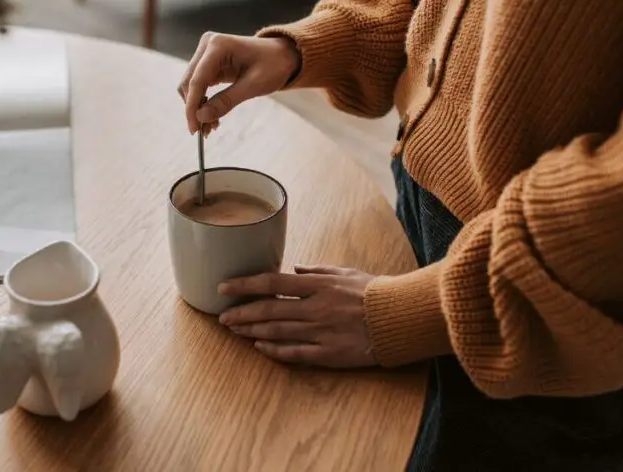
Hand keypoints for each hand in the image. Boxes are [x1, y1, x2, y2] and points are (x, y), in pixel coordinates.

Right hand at [178, 32, 300, 134]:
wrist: (282, 55)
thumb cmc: (273, 65)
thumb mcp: (253, 85)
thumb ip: (226, 101)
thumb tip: (201, 117)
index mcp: (218, 45)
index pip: (197, 80)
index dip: (192, 107)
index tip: (194, 129)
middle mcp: (208, 45)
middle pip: (189, 82)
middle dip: (194, 109)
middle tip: (203, 132)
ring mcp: (206, 53)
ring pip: (191, 85)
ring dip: (197, 107)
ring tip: (211, 126)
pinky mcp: (208, 63)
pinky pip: (199, 85)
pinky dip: (203, 102)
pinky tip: (213, 116)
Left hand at [217, 264, 377, 367]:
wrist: (401, 317)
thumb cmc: (374, 292)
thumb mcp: (345, 272)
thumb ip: (317, 271)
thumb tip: (294, 269)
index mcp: (319, 285)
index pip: (272, 283)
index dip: (244, 285)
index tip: (224, 287)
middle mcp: (316, 308)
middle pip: (269, 311)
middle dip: (241, 313)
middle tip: (221, 316)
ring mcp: (322, 332)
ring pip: (278, 332)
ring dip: (252, 331)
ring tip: (233, 330)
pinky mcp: (330, 353)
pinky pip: (296, 353)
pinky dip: (275, 350)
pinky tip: (260, 347)